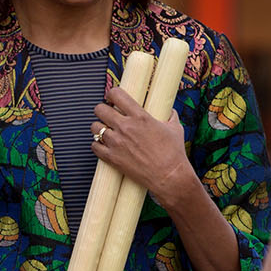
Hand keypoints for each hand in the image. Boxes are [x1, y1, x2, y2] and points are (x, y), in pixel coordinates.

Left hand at [93, 83, 193, 205]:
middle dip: (102, 109)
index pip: (116, 94)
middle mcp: (125, 127)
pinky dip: (97, 144)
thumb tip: (169, 111)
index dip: (112, 94)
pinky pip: (94, 146)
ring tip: (105, 130)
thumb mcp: (175, 129)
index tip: (112, 97)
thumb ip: (170, 116)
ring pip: (94, 127)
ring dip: (99, 127)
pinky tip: (104, 145)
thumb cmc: (174, 153)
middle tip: (107, 114)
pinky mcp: (112, 158)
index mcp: (140, 116)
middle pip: (100, 109)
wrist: (169, 177)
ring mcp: (116, 143)